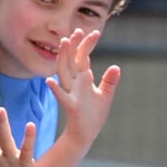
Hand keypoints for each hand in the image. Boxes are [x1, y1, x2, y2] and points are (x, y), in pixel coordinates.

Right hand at [46, 28, 119, 147]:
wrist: (85, 135)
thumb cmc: (94, 115)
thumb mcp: (105, 96)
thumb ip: (109, 81)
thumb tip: (116, 67)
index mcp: (83, 80)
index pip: (83, 58)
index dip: (87, 45)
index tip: (95, 32)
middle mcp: (75, 84)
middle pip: (71, 60)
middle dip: (74, 46)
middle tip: (77, 31)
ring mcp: (71, 93)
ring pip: (64, 73)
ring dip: (63, 58)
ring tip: (63, 43)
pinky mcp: (71, 106)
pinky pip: (62, 96)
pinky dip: (55, 89)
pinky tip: (50, 80)